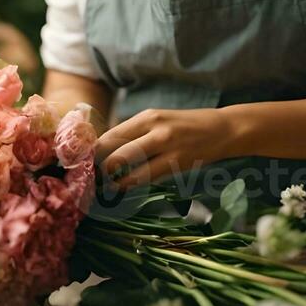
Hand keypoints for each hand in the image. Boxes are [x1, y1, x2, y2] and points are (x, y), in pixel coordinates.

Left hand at [95, 108, 236, 189]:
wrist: (223, 129)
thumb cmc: (186, 126)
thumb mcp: (159, 121)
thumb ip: (135, 134)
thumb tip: (105, 151)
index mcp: (147, 116)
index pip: (110, 135)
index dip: (93, 152)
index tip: (83, 163)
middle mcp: (154, 128)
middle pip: (113, 152)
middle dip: (99, 169)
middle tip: (90, 180)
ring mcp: (166, 146)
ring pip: (128, 167)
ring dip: (113, 181)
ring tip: (105, 187)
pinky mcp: (177, 163)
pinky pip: (146, 178)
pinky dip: (131, 185)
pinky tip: (124, 188)